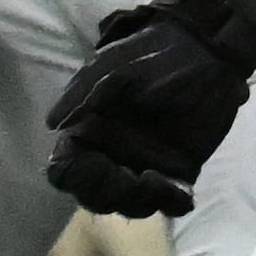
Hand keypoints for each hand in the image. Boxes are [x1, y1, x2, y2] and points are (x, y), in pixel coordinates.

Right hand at [43, 0, 255, 216]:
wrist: (204, 50)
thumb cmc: (150, 55)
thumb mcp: (111, 69)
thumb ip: (83, 96)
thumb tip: (52, 125)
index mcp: (87, 133)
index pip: (66, 170)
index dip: (75, 177)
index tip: (98, 164)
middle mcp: (112, 155)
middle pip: (95, 196)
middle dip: (108, 194)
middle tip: (130, 178)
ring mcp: (146, 166)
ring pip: (131, 205)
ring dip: (140, 201)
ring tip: (157, 180)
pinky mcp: (180, 172)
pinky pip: (172, 203)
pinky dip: (173, 203)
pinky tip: (180, 191)